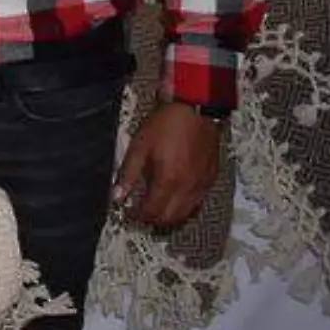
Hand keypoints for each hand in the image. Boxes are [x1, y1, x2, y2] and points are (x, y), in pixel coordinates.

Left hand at [113, 102, 220, 227]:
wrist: (196, 109)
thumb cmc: (165, 125)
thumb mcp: (139, 147)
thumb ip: (128, 175)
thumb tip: (117, 196)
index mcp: (169, 181)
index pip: (153, 212)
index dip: (139, 217)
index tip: (129, 214)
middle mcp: (188, 188)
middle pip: (171, 218)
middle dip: (154, 220)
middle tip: (141, 213)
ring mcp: (202, 184)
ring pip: (186, 213)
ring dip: (170, 215)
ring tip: (155, 207)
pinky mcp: (211, 178)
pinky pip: (197, 201)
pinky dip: (184, 205)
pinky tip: (174, 197)